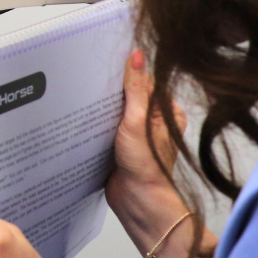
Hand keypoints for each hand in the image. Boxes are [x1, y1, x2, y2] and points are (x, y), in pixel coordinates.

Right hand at [104, 50, 187, 220]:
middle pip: (130, 94)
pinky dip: (99, 122)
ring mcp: (138, 133)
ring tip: (92, 105)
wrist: (138, 201)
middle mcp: (154, 122)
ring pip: (118, 110)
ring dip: (105, 108)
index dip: (128, 74)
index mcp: (167, 112)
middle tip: (97, 88)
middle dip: (114, 92)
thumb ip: (136, 88)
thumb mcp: (139, 121)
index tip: (111, 68)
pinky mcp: (122, 143)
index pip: (146, 81)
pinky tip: (90, 121)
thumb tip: (136, 57)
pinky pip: (109, 125)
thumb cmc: (147, 167)